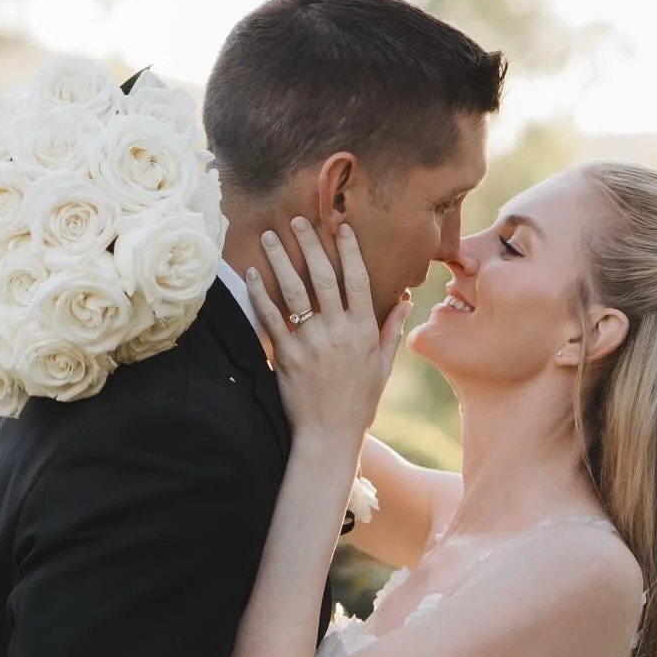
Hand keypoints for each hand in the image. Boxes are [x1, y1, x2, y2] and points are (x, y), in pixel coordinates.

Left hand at [248, 219, 409, 441]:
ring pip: (294, 292)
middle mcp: (338, 332)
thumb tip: (404, 303)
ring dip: (281, 260)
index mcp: (363, 331)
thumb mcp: (382, 366)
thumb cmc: (358, 403)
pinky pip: (271, 319)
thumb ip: (390, 331)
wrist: (329, 436)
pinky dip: (260, 294)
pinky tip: (252, 273)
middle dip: (311, 244)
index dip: (349, 251)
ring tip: (271, 236)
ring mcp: (311, 343)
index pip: (357, 280)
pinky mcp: (286, 357)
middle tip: (298, 220)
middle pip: (323, 278)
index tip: (340, 226)